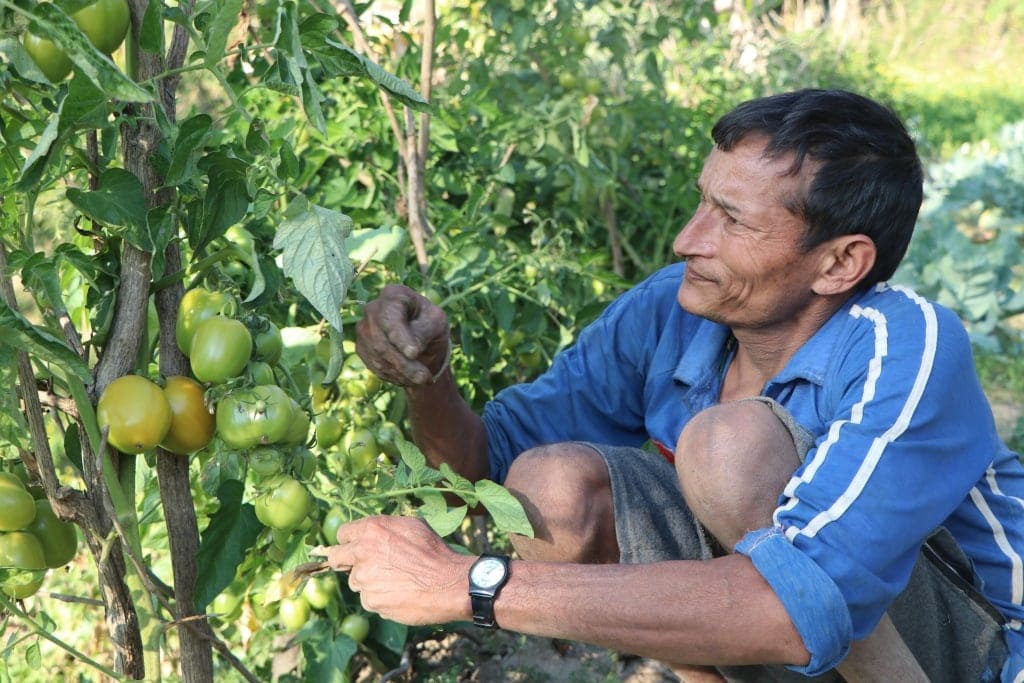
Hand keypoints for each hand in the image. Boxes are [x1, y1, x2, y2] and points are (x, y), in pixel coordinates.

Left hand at [325, 515, 473, 624]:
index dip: (349, 541)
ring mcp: (364, 578)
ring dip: (368, 582)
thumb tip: (374, 531)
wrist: (449, 584)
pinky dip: (380, 599)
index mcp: (372, 529)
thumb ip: (386, 527)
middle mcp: (362, 552)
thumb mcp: (413, 526)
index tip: (354, 547)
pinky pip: (368, 600)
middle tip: (362, 566)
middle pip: (337, 558)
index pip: (343, 533)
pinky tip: (399, 595)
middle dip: (345, 562)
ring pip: (355, 581)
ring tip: (395, 581)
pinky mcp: (370, 601)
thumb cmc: (435, 552)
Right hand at [356, 284, 449, 385]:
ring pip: (378, 357)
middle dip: (405, 363)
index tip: (414, 353)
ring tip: (421, 378)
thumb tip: (410, 351)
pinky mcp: (361, 347)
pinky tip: (408, 376)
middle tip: (424, 377)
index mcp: (393, 294)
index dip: (400, 336)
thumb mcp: (437, 323)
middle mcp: (373, 309)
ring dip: (401, 373)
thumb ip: (424, 332)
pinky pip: (374, 366)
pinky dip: (394, 375)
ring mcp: (364, 328)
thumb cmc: (431, 325)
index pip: (391, 317)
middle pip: (383, 341)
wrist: (422, 341)